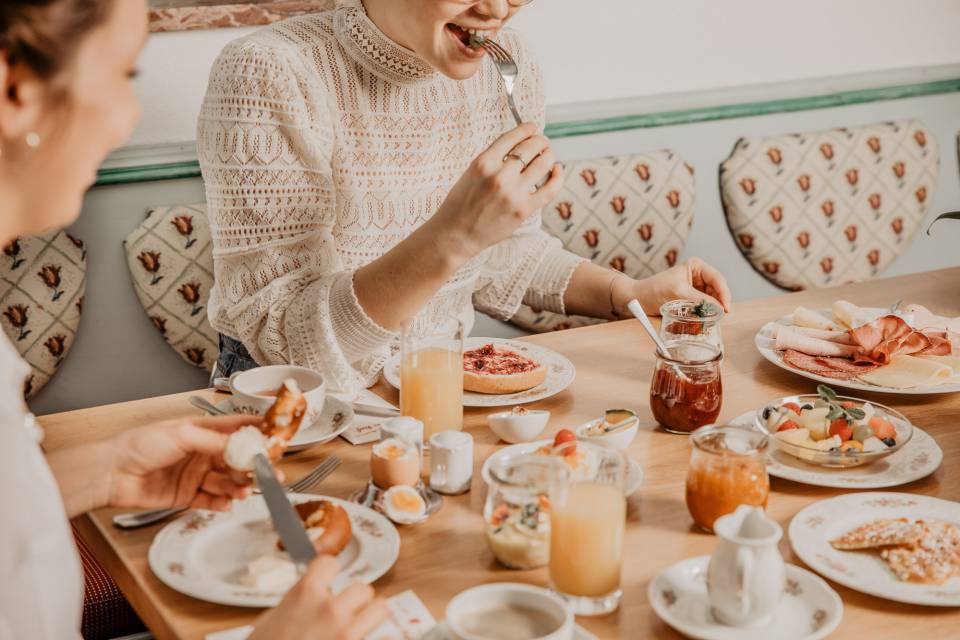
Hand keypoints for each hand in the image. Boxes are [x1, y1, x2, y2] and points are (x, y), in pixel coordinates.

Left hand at [106, 414, 262, 510]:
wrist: (112, 474)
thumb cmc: (139, 445)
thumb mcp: (181, 434)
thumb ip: (213, 440)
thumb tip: (239, 444)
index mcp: (201, 431)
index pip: (236, 428)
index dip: (256, 431)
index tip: (276, 436)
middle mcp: (201, 453)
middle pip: (236, 459)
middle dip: (254, 466)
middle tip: (270, 473)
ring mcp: (195, 475)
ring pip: (226, 481)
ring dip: (238, 486)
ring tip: (245, 491)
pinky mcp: (187, 496)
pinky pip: (211, 501)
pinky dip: (222, 503)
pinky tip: (228, 503)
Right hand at [249, 556, 389, 639]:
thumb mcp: (269, 623)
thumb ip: (292, 605)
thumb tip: (302, 601)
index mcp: (305, 596)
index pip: (329, 563)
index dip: (329, 572)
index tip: (330, 577)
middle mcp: (330, 610)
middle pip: (362, 588)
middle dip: (355, 599)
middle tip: (349, 610)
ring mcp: (347, 633)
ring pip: (381, 608)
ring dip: (372, 616)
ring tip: (365, 624)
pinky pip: (388, 639)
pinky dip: (384, 639)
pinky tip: (377, 639)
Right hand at [430, 122, 563, 261]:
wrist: (455, 235)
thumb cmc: (460, 204)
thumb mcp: (471, 173)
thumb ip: (493, 159)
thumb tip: (518, 146)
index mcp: (483, 162)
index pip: (512, 137)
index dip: (526, 128)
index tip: (532, 127)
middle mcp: (500, 175)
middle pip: (531, 147)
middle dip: (540, 141)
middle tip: (542, 142)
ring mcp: (514, 193)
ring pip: (543, 164)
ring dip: (549, 155)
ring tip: (548, 155)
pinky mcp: (524, 209)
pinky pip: (549, 189)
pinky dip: (557, 176)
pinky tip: (557, 170)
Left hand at [629, 257, 731, 315]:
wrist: (637, 299)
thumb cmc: (653, 290)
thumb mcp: (678, 293)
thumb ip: (699, 300)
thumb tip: (718, 308)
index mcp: (696, 266)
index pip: (717, 279)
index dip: (724, 294)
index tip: (726, 309)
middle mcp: (698, 275)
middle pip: (718, 290)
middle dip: (719, 303)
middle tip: (720, 317)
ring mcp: (696, 288)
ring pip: (712, 300)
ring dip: (712, 310)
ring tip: (711, 320)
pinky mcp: (691, 300)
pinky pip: (703, 307)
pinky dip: (704, 314)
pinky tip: (703, 320)